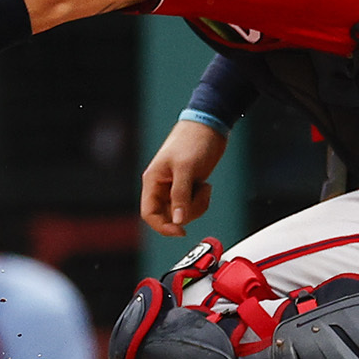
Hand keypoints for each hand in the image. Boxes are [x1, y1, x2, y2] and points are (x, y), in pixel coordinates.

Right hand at [141, 119, 227, 235]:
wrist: (209, 128)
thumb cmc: (192, 142)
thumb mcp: (186, 169)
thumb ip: (181, 196)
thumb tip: (178, 221)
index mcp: (153, 181)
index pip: (149, 213)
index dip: (162, 226)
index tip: (181, 230)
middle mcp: (161, 186)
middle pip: (169, 215)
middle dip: (187, 212)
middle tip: (199, 197)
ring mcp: (175, 187)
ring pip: (183, 212)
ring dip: (197, 205)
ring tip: (203, 187)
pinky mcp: (188, 186)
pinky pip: (193, 205)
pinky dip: (202, 200)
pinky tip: (205, 185)